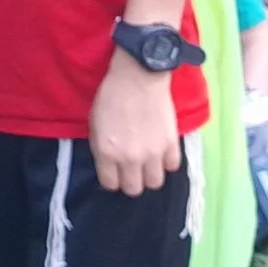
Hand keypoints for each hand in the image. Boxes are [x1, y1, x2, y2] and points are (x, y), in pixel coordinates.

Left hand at [89, 49, 181, 194]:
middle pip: (133, 189)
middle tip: (131, 169)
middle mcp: (130, 158)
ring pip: (154, 183)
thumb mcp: (95, 125)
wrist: (137, 77)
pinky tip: (161, 152)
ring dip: (150, 175)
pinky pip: (172, 167)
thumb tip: (110, 166)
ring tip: (147, 163)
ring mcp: (153, 153)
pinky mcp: (171, 144)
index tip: (114, 171)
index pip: (110, 184)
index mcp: (107, 153)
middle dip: (130, 181)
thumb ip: (102, 150)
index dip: (111, 179)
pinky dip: (166, 162)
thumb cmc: (110, 97)